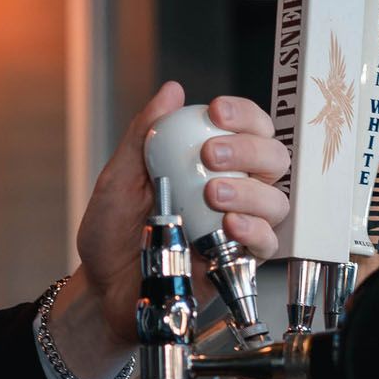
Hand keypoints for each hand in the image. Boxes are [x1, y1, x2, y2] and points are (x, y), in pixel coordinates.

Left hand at [72, 82, 290, 354]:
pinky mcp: (238, 260)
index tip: (217, 111)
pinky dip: (255, 231)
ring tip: (213, 195)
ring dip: (250, 191)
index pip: (246, 127)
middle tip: (210, 154)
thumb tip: (170, 92)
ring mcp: (237, 225)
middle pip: (272, 157)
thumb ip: (142, 136)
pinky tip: (230, 225)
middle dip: (248, 148)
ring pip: (275, 199)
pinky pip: (267, 243)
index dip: (241, 114)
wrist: (103, 287)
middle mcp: (231, 189)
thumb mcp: (118, 180)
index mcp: (207, 163)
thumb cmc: (112, 233)